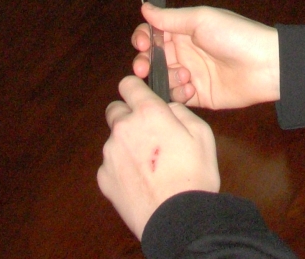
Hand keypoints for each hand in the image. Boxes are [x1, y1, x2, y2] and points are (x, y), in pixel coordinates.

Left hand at [98, 76, 218, 240]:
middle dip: (128, 116)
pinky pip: (111, 164)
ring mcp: (110, 154)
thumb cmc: (194, 173)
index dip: (137, 89)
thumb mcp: (201, 132)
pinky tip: (140, 180)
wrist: (178, 219)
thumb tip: (167, 108)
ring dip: (126, 143)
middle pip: (115, 110)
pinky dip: (122, 168)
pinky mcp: (104, 179)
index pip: (129, 84)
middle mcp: (123, 128)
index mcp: (148, 112)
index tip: (143, 98)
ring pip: (114, 139)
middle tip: (148, 133)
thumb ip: (179, 111)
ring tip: (148, 164)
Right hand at [131, 5, 279, 109]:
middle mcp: (185, 52)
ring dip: (165, 78)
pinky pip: (177, 98)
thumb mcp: (201, 20)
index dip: (142, 38)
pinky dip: (178, 95)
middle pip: (153, 59)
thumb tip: (144, 7)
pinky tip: (191, 88)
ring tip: (185, 76)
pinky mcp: (198, 96)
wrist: (264, 65)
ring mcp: (191, 75)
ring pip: (162, 79)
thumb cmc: (233, 35)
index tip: (141, 44)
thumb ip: (171, 18)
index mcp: (185, 31)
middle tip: (144, 68)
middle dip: (145, 63)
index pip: (154, 33)